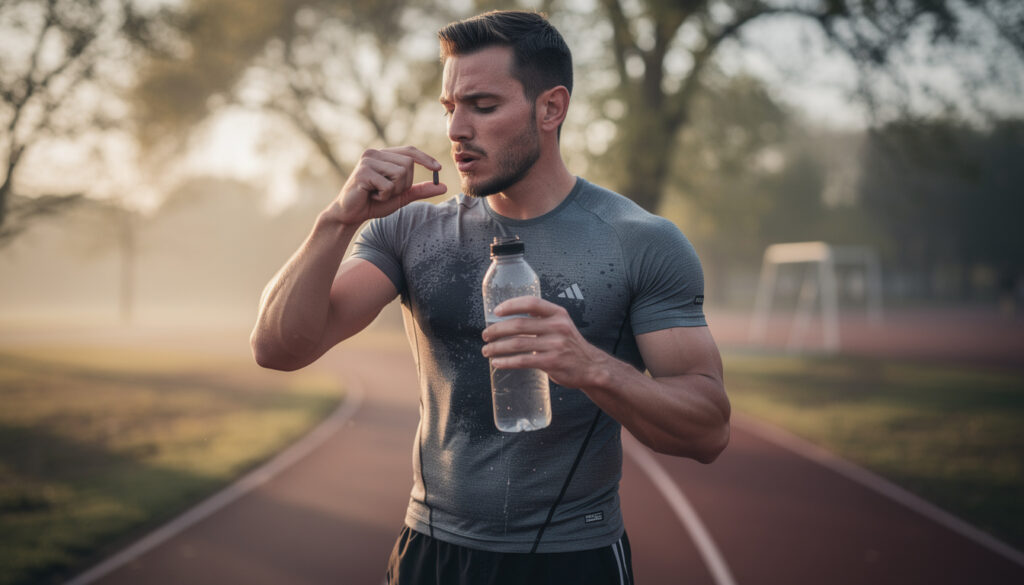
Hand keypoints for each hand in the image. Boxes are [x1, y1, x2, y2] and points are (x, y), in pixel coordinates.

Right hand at [327, 146, 445, 225]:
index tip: (438, 169)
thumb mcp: (401, 196)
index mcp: (383, 155)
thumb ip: (420, 190)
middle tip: (388, 192)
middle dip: (404, 183)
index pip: (409, 151)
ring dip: (394, 190)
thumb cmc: (374, 203)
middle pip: (408, 164)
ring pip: (400, 173)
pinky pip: (388, 185)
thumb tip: (444, 186)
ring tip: (379, 194)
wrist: (350, 214)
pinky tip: (372, 196)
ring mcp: (367, 161)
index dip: (425, 158)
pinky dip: (384, 196)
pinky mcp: (363, 172)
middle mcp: (375, 153)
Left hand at [481, 296, 608, 389]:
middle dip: (496, 330)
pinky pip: (522, 361)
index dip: (511, 305)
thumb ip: (541, 320)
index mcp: (558, 313)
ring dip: (497, 347)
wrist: (591, 366)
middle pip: (518, 325)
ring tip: (486, 350)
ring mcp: (555, 345)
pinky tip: (497, 362)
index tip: (496, 311)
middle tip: (485, 335)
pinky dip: (506, 361)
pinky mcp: (552, 362)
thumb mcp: (561, 325)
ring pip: (517, 344)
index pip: (531, 303)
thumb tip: (508, 321)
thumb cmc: (569, 345)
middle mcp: (557, 327)